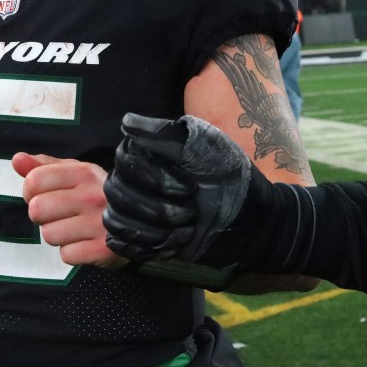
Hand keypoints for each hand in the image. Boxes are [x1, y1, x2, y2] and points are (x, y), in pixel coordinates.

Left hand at [12, 153, 126, 268]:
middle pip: (37, 210)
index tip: (46, 194)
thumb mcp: (72, 174)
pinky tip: (85, 242)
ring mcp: (100, 223)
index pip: (33, 181)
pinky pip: (66, 255)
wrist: (138, 221)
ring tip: (76, 228)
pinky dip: (73, 252)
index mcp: (83, 172)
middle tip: (62, 214)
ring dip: (58, 235)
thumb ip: (42, 167)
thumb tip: (16, 159)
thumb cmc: (94, 194)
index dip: (32, 191)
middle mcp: (92, 195)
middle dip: (44, 216)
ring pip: (49, 235)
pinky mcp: (104, 249)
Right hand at [102, 114, 251, 263]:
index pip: (124, 160)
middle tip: (192, 212)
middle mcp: (136, 177)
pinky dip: (148, 246)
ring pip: (116, 218)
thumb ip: (164, 134)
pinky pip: (121, 242)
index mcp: (149, 151)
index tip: (189, 186)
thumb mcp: (204, 147)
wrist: (249, 221)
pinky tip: (176, 242)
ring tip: (188, 228)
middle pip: (117, 191)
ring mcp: (136, 207)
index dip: (154, 177)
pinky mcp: (140, 236)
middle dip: (157, 208)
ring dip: (155, 229)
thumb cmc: (230, 177)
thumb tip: (126, 121)